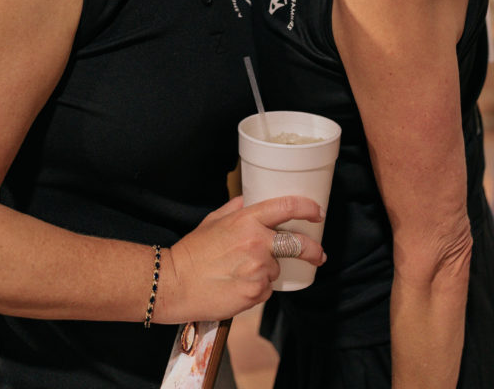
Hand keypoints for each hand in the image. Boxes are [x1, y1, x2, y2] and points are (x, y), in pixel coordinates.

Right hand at [160, 195, 325, 321]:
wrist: (175, 283)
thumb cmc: (192, 251)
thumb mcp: (213, 220)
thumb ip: (236, 208)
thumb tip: (252, 199)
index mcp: (246, 220)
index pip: (286, 207)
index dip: (307, 208)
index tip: (318, 213)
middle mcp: (256, 243)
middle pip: (297, 244)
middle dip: (313, 250)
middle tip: (318, 254)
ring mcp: (258, 270)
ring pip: (276, 270)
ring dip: (268, 272)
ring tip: (242, 272)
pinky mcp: (255, 293)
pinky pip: (266, 290)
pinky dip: (258, 288)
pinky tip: (238, 285)